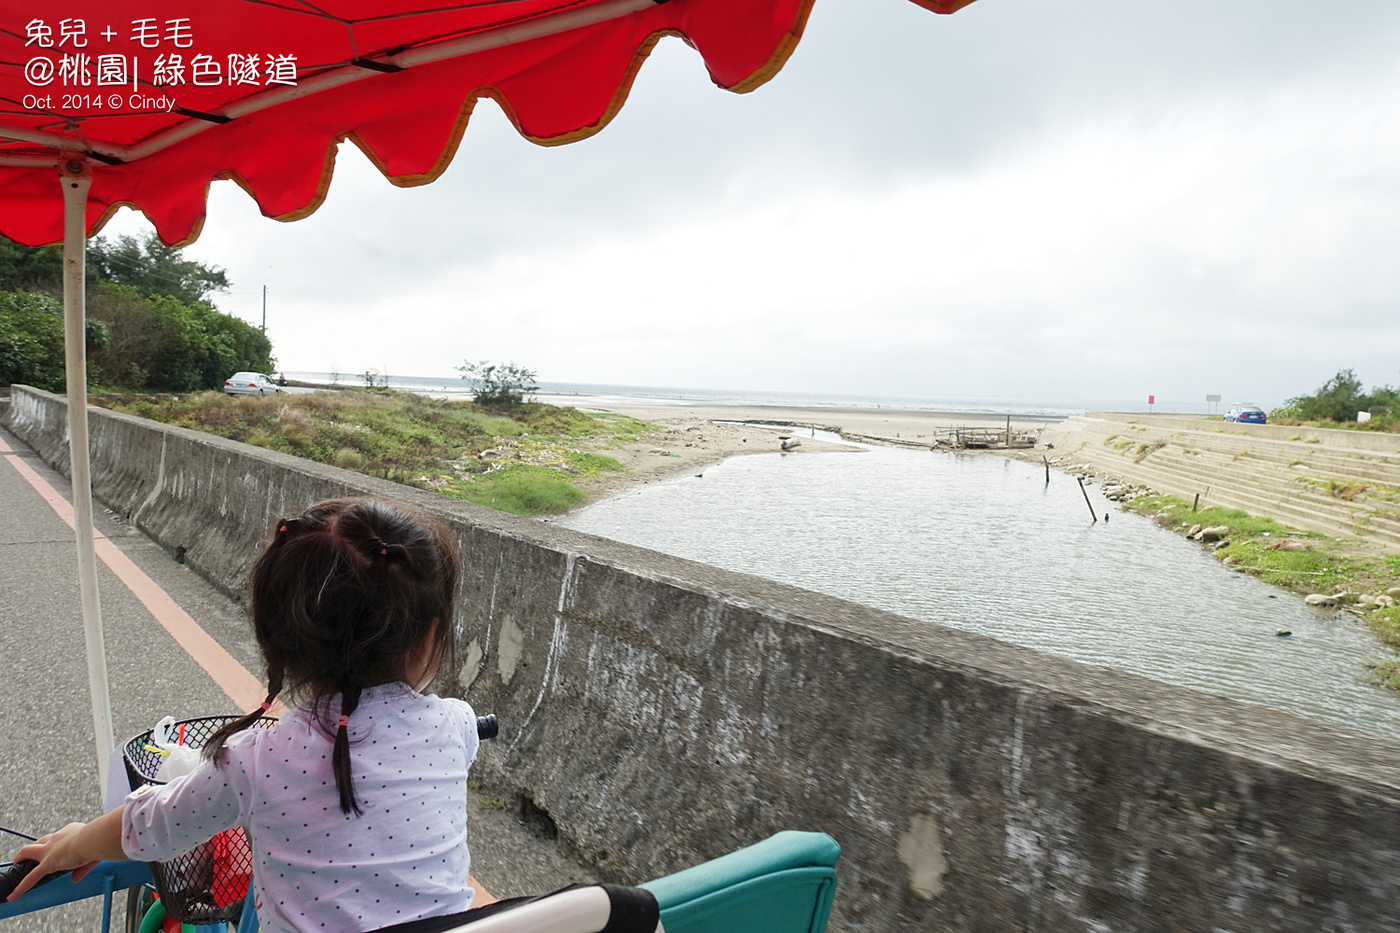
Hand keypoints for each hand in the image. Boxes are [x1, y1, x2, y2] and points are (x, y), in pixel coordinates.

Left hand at [6, 807, 125, 901]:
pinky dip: (21, 887)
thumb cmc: (100, 841)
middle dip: (34, 847)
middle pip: (40, 841)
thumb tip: (74, 879)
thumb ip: (82, 868)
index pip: (60, 836)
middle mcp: (58, 838)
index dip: (56, 842)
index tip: (58, 847)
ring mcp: (50, 850)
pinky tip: (14, 895)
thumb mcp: (93, 855)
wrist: (94, 839)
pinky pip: (31, 877)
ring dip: (21, 858)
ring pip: (28, 852)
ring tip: (16, 864)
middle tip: (29, 855)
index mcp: (72, 831)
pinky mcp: (47, 864)